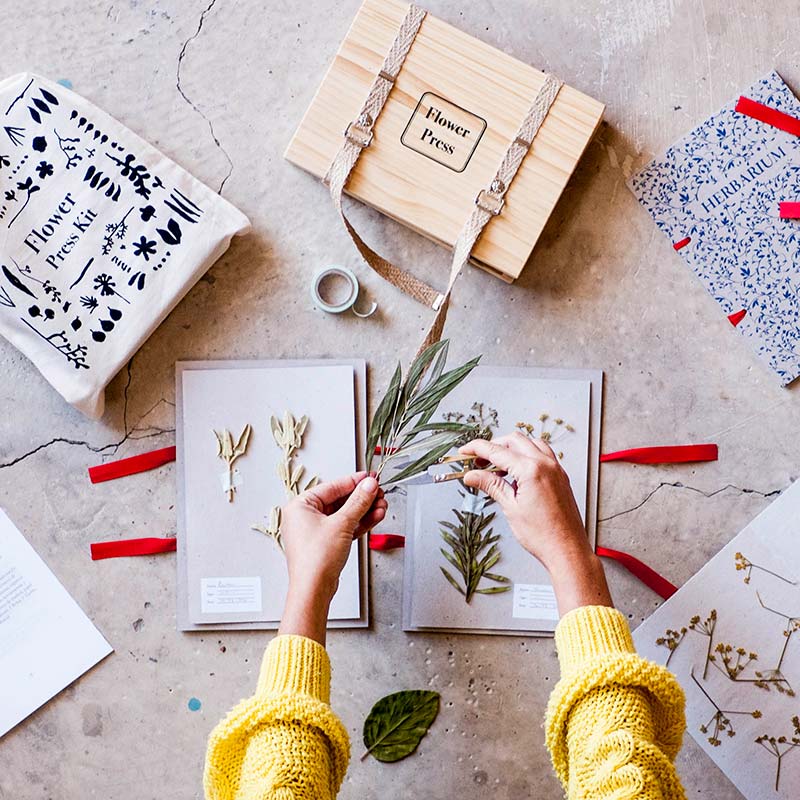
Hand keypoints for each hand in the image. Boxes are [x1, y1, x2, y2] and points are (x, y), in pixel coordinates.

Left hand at [278, 472, 386, 643]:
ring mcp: (316, 531)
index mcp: (300, 506)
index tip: (370, 478)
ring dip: (364, 510)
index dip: (354, 482)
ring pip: (345, 514)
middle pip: (339, 501)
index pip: (332, 487)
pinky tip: (375, 517)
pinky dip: (359, 523)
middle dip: (362, 498)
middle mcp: (305, 517)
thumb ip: (358, 502)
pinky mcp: (326, 543)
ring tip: (382, 506)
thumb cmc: (315, 559)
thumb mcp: (342, 523)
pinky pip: (345, 527)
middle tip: (379, 493)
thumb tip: (369, 485)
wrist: (314, 590)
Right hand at [459, 433, 611, 614]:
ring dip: (511, 449)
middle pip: (513, 440)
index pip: (496, 451)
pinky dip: (527, 455)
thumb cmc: (544, 535)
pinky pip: (542, 454)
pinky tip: (517, 472)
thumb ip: (491, 485)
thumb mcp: (510, 507)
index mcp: (531, 470)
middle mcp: (546, 464)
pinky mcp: (560, 476)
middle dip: (493, 446)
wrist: (567, 550)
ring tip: (497, 467)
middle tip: (478, 461)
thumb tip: (472, 475)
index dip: (476, 448)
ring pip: (530, 443)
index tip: (464, 451)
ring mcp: (556, 469)